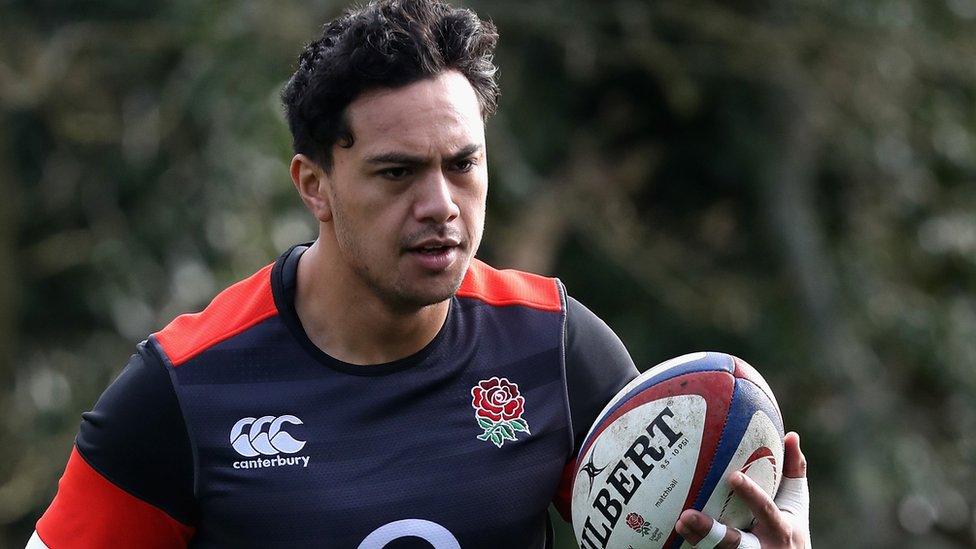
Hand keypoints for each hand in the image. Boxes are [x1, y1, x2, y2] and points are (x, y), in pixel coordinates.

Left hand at [674, 431, 809, 547]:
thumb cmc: (790, 529)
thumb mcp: (795, 505)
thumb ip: (794, 471)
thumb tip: (791, 435)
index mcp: (780, 529)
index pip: (765, 509)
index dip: (751, 494)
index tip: (733, 477)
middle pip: (734, 543)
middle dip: (709, 531)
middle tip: (686, 515)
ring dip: (696, 539)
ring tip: (678, 523)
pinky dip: (693, 545)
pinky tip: (672, 533)